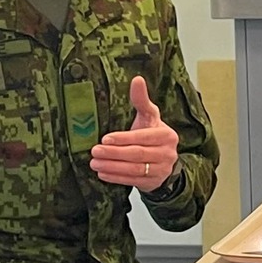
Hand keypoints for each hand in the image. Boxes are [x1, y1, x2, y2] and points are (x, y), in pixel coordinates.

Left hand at [89, 76, 179, 191]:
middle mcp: (167, 153)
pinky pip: (132, 181)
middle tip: (95, 150)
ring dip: (112, 166)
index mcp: (166, 135)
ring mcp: (161, 170)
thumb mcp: (149, 117)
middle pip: (138, 154)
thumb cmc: (151, 134)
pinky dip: (116, 177)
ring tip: (94, 162)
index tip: (106, 138)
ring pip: (134, 169)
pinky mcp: (153, 183)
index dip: (124, 138)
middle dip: (114, 153)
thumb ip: (141, 100)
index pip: (144, 137)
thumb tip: (137, 79)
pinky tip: (102, 173)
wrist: (163, 162)